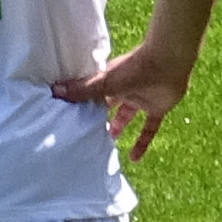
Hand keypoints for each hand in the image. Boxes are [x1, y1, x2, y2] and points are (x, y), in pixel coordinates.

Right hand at [55, 34, 193, 159]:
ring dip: (118, 127)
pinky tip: (134, 159)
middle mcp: (124, 88)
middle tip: (86, 131)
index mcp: (109, 79)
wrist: (168, 62)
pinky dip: (142, 143)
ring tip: (106, 141)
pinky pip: (149, 129)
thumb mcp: (104, 82)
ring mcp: (141, 98)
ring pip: (126, 115)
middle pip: (108, 105)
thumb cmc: (134, 68)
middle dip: (99, 117)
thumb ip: (81, 90)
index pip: (92, 93)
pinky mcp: (157, 109)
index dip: (82, 104)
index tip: (70, 116)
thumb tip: (54, 90)